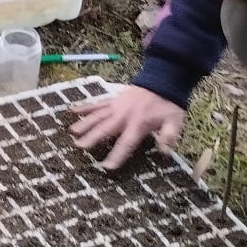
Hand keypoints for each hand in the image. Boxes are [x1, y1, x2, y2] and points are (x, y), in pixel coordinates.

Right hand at [70, 86, 186, 169]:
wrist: (162, 80)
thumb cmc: (168, 104)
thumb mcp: (175, 122)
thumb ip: (169, 136)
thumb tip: (164, 151)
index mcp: (138, 125)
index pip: (125, 144)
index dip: (116, 155)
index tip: (106, 166)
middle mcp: (123, 116)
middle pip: (105, 129)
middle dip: (91, 138)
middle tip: (79, 146)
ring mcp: (116, 107)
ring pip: (97, 116)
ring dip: (84, 123)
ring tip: (72, 132)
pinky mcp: (113, 99)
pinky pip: (97, 104)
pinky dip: (85, 107)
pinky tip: (73, 110)